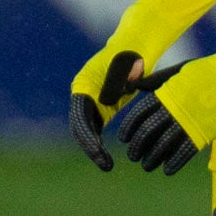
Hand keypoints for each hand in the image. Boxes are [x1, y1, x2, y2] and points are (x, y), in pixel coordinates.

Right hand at [68, 49, 143, 170]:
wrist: (136, 49)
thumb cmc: (131, 56)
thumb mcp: (124, 69)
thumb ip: (114, 84)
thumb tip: (105, 102)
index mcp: (83, 84)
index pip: (80, 115)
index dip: (87, 135)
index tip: (98, 150)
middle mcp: (82, 95)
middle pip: (80, 126)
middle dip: (90, 147)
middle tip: (104, 164)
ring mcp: (91, 102)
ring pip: (87, 131)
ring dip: (94, 149)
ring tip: (107, 165)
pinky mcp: (101, 109)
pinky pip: (96, 130)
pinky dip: (99, 144)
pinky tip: (107, 158)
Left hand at [115, 66, 201, 174]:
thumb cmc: (205, 73)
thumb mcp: (176, 71)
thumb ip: (155, 81)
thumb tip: (134, 86)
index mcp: (164, 94)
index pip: (139, 114)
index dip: (129, 128)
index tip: (123, 138)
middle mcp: (172, 109)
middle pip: (147, 132)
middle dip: (137, 146)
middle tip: (133, 156)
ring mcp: (187, 122)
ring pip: (162, 146)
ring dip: (151, 158)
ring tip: (146, 166)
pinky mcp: (203, 134)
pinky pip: (183, 153)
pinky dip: (173, 162)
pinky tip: (167, 170)